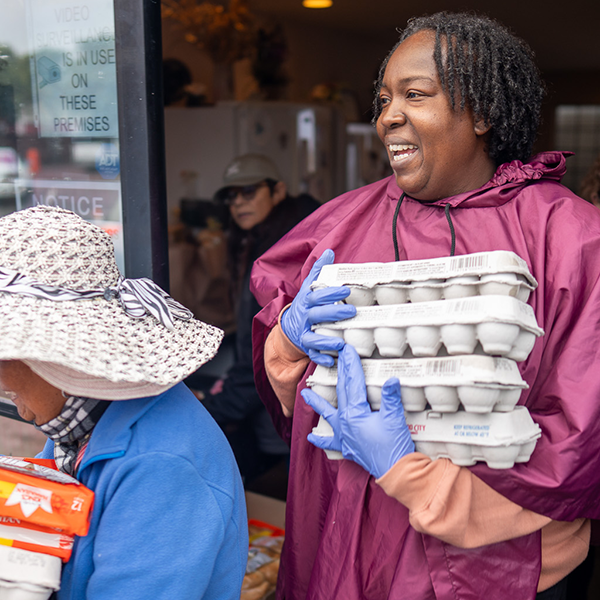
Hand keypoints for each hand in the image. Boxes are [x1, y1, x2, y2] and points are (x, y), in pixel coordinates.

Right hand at [281, 249, 355, 366]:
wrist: (289, 327)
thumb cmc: (305, 305)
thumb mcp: (309, 287)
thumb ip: (319, 271)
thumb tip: (329, 251)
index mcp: (307, 302)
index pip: (318, 296)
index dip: (331, 293)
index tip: (346, 290)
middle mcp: (305, 318)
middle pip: (317, 315)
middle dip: (334, 314)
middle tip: (352, 312)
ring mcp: (304, 334)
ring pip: (313, 339)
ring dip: (326, 342)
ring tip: (341, 343)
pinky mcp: (306, 348)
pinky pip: (313, 355)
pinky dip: (321, 359)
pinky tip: (332, 361)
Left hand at [304, 344, 413, 477]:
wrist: (395, 472)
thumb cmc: (394, 446)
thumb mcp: (394, 418)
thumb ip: (391, 397)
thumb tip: (391, 380)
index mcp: (355, 413)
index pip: (352, 382)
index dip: (351, 365)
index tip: (348, 351)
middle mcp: (345, 423)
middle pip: (341, 393)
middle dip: (340, 374)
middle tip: (337, 359)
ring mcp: (344, 435)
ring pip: (327, 415)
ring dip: (316, 404)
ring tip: (304, 394)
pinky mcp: (347, 447)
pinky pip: (330, 442)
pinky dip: (320, 440)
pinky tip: (311, 437)